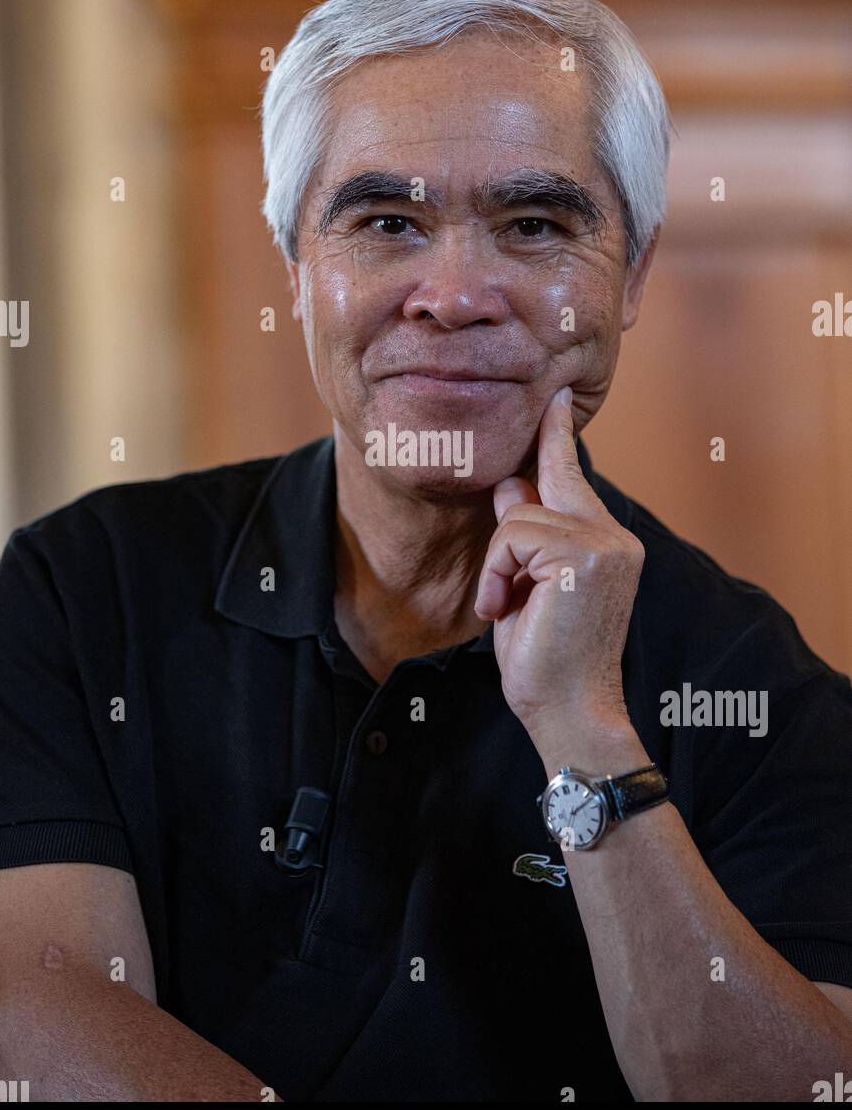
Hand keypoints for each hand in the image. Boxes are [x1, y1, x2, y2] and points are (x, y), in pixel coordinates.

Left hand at [474, 386, 645, 772]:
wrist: (569, 712)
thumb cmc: (545, 660)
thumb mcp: (526, 587)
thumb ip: (526, 537)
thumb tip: (511, 487)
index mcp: (608, 544)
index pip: (575, 477)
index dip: (558, 436)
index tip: (556, 397)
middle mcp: (614, 536)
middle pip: (551, 480)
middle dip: (534, 467)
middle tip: (539, 429)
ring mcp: (605, 543)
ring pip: (518, 515)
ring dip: (496, 565)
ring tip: (503, 606)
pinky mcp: (586, 554)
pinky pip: (512, 536)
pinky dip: (495, 572)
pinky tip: (502, 608)